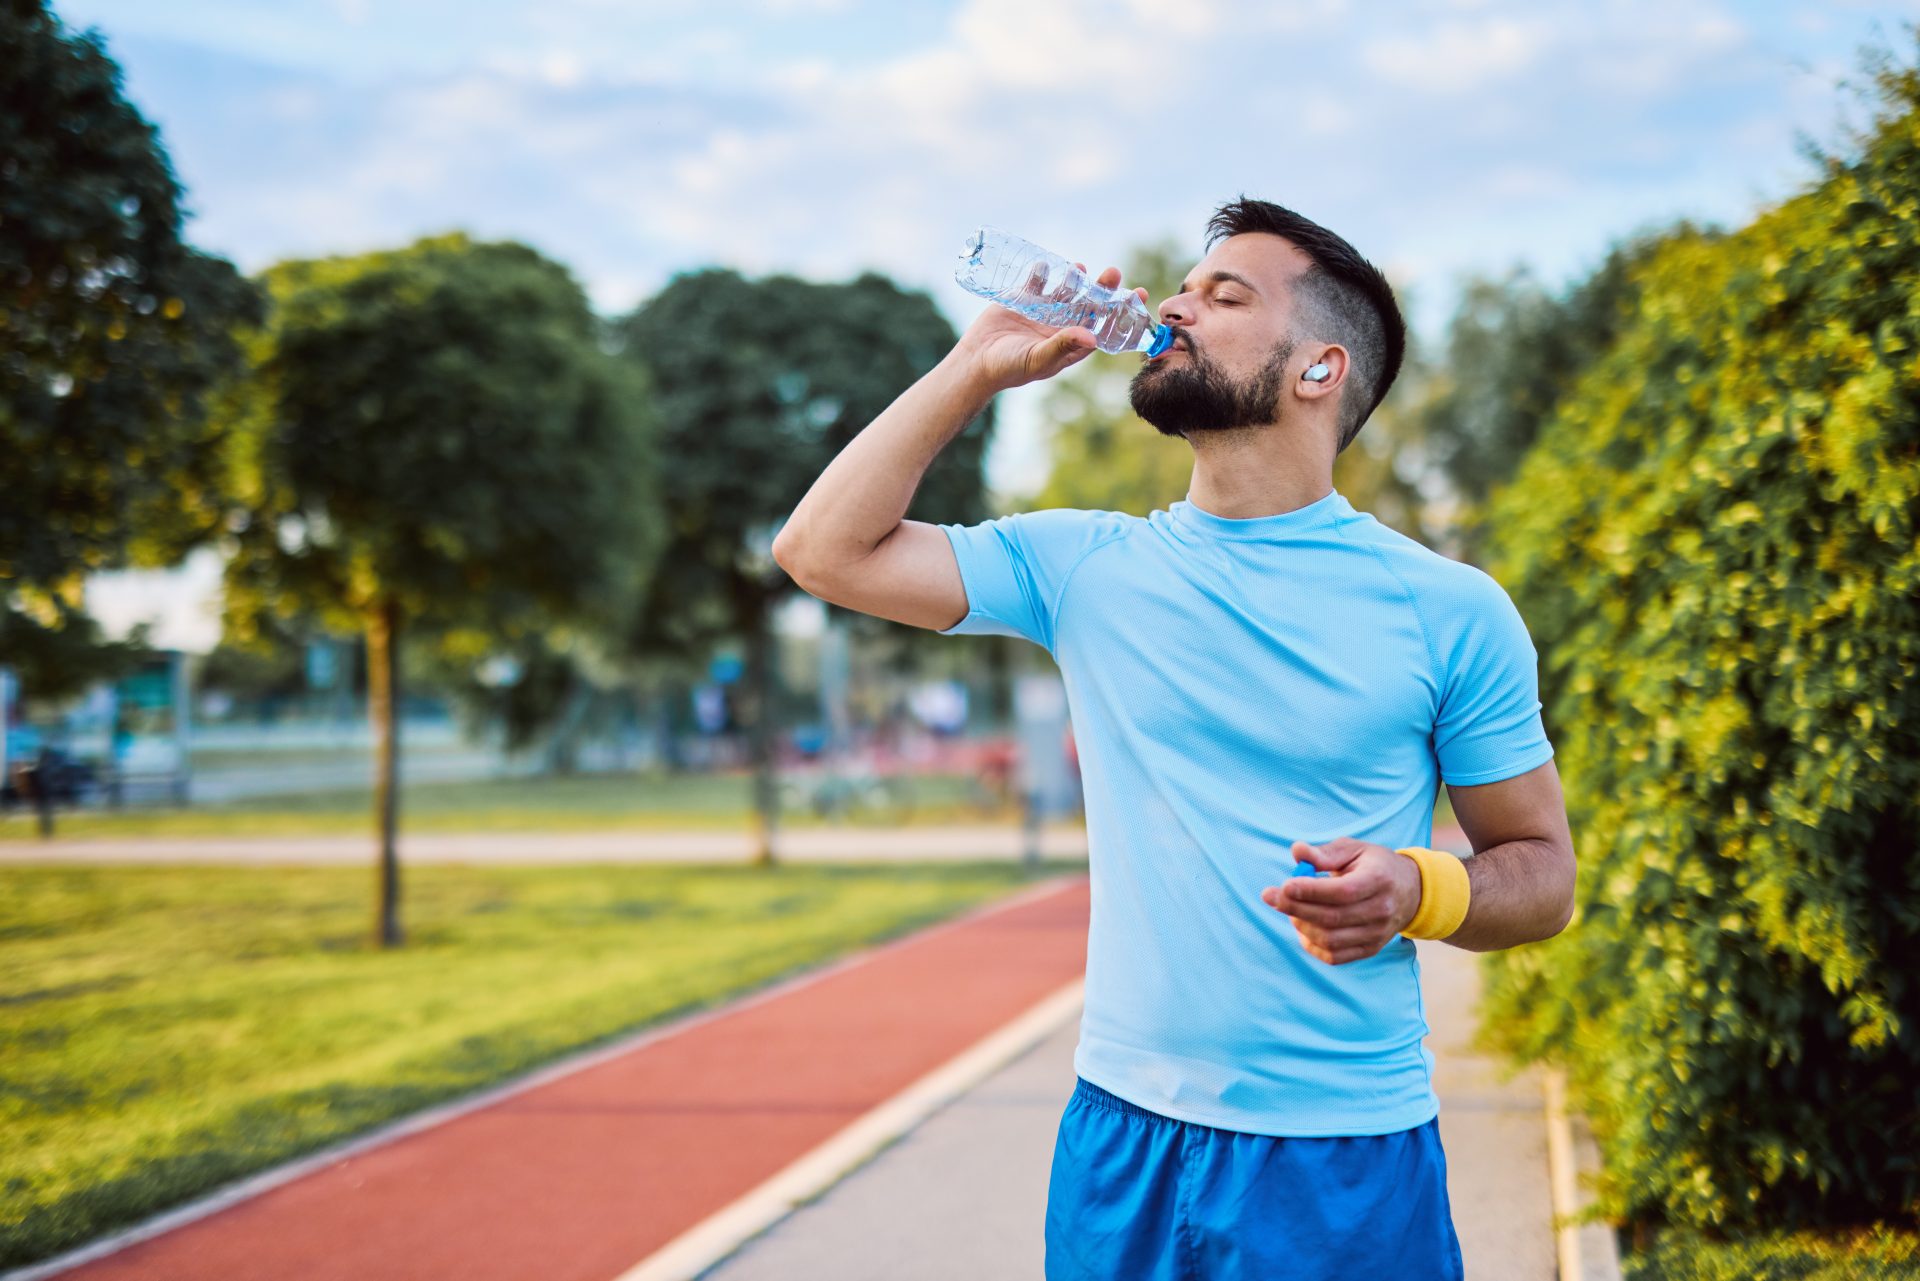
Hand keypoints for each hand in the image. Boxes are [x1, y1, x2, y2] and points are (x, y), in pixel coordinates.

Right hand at [952, 263, 1149, 391]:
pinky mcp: (1022, 300)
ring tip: (1081, 268)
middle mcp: (1061, 326)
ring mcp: (1042, 312)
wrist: (975, 362)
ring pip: (1065, 290)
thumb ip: (1063, 346)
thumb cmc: (1009, 368)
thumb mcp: (1038, 359)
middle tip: (1114, 272)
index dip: (1122, 312)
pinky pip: (1037, 282)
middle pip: (1089, 304)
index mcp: (1071, 344)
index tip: (1138, 295)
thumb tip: (1093, 336)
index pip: (1104, 326)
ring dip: (1075, 278)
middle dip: (1103, 289)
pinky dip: (1042, 272)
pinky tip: (1045, 265)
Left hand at [1260, 838, 1422, 965]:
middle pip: (1332, 917)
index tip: (1284, 886)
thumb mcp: (1354, 849)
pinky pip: (1335, 956)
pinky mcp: (1370, 949)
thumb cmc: (1374, 865)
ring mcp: (1377, 934)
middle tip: (1271, 897)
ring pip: (1330, 940)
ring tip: (1290, 910)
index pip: (1342, 891)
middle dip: (1295, 908)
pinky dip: (1312, 945)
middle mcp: (1381, 910)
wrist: (1410, 891)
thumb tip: (1296, 851)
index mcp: (1379, 880)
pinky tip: (1302, 928)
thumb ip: (1324, 853)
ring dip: (1301, 926)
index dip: (1310, 891)